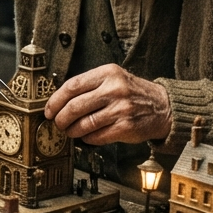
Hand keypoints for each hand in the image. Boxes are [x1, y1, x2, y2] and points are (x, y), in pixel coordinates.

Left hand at [44, 65, 171, 144]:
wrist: (163, 107)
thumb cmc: (133, 93)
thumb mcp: (113, 79)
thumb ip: (90, 86)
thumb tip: (59, 101)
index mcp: (108, 73)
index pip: (72, 86)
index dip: (55, 100)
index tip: (49, 110)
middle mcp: (114, 89)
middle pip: (74, 106)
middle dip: (61, 118)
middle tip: (58, 123)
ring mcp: (121, 109)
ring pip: (84, 124)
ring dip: (72, 131)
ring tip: (71, 131)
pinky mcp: (125, 127)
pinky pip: (96, 136)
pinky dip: (87, 138)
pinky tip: (88, 136)